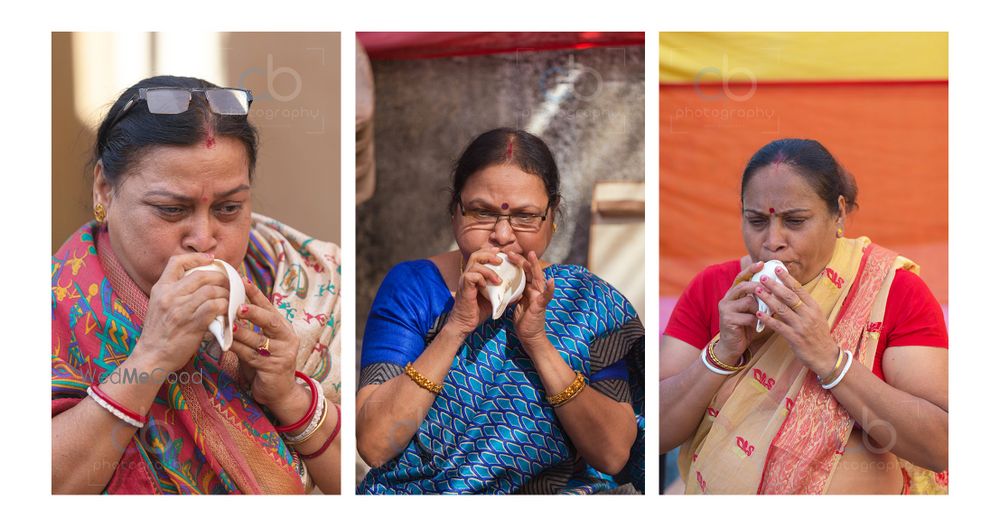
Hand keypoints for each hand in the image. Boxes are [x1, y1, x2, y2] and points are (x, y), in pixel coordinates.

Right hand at [135, 253, 229, 372]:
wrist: (151, 356)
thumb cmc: (159, 333)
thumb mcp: (159, 305)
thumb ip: (175, 292)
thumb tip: (200, 282)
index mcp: (161, 288)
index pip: (177, 262)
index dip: (196, 257)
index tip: (211, 259)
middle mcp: (169, 295)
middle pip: (201, 275)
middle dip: (220, 277)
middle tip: (230, 283)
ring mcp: (180, 309)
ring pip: (211, 290)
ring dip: (225, 293)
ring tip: (230, 298)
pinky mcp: (192, 323)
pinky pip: (215, 307)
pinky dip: (225, 306)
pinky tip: (227, 311)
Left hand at [229, 277, 301, 409]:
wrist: (279, 393)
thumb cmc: (266, 363)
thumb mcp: (261, 342)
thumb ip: (251, 328)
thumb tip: (228, 308)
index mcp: (282, 327)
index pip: (269, 306)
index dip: (255, 293)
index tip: (242, 280)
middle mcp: (286, 337)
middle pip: (271, 320)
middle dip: (254, 312)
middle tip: (237, 306)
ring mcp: (282, 353)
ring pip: (259, 340)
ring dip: (242, 332)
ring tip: (228, 325)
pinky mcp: (274, 368)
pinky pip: (252, 356)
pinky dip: (238, 349)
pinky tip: (227, 345)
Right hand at [445, 246, 501, 335]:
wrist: (464, 323)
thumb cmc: (477, 311)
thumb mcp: (493, 299)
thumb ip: (502, 293)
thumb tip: (518, 293)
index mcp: (474, 275)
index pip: (480, 256)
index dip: (490, 252)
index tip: (501, 253)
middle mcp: (468, 275)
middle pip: (476, 255)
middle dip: (489, 255)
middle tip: (501, 260)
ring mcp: (464, 281)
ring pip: (475, 264)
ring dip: (488, 269)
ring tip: (498, 279)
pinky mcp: (463, 288)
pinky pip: (471, 276)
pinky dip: (481, 278)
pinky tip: (486, 286)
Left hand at [511, 251, 554, 352]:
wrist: (529, 336)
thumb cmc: (523, 319)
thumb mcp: (516, 302)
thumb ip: (515, 292)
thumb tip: (505, 282)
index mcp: (529, 288)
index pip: (522, 272)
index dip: (515, 262)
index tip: (504, 255)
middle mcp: (536, 290)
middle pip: (529, 271)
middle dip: (521, 260)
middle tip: (510, 251)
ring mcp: (540, 296)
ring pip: (538, 278)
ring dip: (535, 266)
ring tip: (532, 255)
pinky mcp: (541, 305)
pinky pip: (546, 296)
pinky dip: (549, 289)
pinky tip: (551, 281)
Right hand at [714, 260, 764, 363]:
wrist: (733, 346)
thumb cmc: (746, 327)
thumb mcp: (753, 310)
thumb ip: (760, 299)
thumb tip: (778, 287)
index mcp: (733, 294)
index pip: (741, 277)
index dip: (750, 270)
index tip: (762, 263)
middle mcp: (727, 299)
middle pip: (743, 285)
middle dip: (759, 286)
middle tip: (771, 290)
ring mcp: (725, 309)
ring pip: (747, 301)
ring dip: (761, 307)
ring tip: (768, 313)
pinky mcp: (727, 320)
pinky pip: (748, 316)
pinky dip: (757, 321)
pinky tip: (759, 326)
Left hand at [754, 266, 839, 374]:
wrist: (825, 356)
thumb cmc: (818, 334)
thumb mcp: (816, 316)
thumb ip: (804, 305)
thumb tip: (790, 290)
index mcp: (814, 307)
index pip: (799, 289)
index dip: (787, 278)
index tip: (777, 268)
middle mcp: (808, 314)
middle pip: (789, 296)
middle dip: (774, 285)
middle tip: (762, 277)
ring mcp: (801, 326)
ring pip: (782, 309)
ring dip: (768, 299)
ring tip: (757, 290)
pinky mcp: (795, 338)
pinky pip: (778, 326)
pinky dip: (768, 319)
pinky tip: (758, 313)